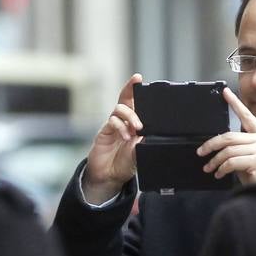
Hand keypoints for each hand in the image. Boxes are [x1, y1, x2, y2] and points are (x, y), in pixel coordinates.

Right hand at [81, 74, 144, 204]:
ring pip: (120, 109)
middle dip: (129, 89)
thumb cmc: (125, 163)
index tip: (139, 78)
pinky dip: (120, 127)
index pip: (136, 103)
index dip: (135, 90)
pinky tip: (126, 137)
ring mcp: (113, 126)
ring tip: (137, 128)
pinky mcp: (104, 132)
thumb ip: (144, 141)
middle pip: (125, 99)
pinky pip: (112, 122)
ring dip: (130, 115)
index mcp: (134, 124)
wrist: (109, 176)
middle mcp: (123, 121)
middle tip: (137, 87)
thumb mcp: (140, 152)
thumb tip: (151, 132)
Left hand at [197, 88, 255, 184]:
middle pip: (230, 136)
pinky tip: (220, 174)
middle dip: (211, 144)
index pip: (246, 115)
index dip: (235, 103)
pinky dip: (222, 169)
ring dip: (215, 161)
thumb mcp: (248, 155)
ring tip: (210, 168)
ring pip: (228, 150)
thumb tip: (218, 144)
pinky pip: (232, 161)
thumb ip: (238, 146)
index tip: (225, 92)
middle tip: (201, 152)